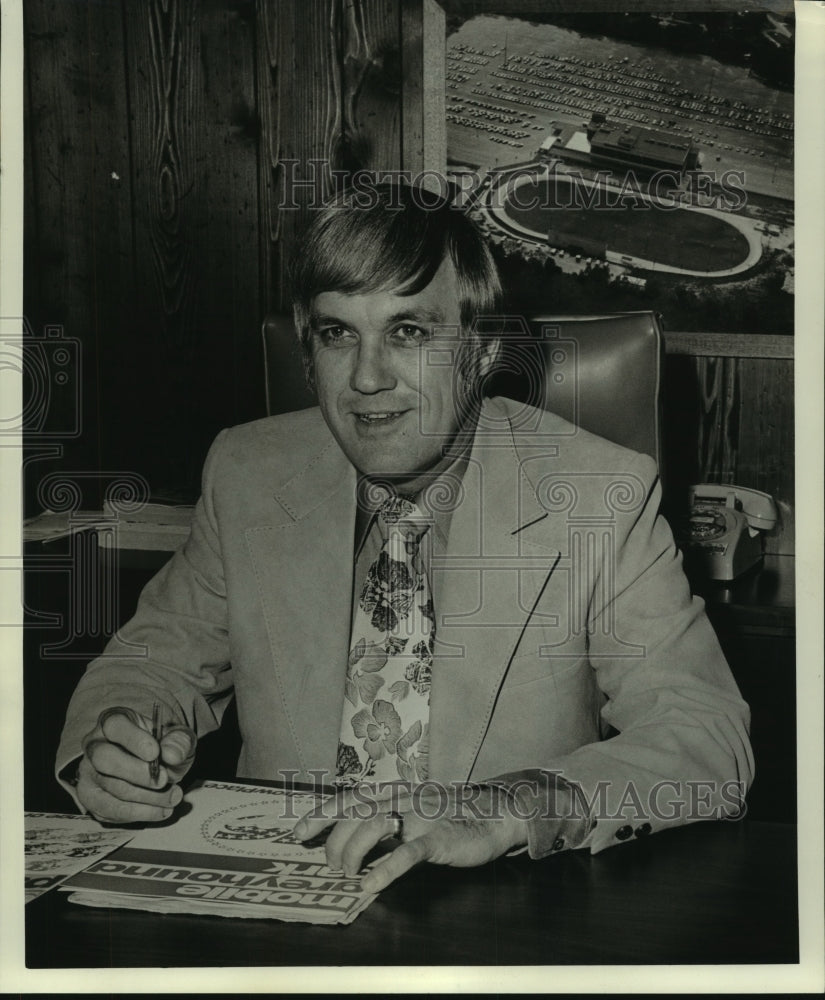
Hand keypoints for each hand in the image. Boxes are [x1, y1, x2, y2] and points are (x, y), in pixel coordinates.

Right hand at [76, 706, 195, 823]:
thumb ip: (178, 741)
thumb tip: (171, 755)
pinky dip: (140, 814)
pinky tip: (162, 810)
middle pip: (104, 759)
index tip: (156, 753)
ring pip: (111, 788)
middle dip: (138, 773)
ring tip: (173, 798)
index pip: (115, 726)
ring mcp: (89, 773)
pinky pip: (111, 810)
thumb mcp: (177, 737)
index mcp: (113, 721)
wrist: (155, 766)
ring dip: (146, 798)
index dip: (134, 740)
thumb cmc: (162, 747)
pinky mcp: (90, 798)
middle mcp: (94, 745)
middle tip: (165, 780)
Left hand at [293, 782, 527, 892]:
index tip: (298, 832)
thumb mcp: (413, 811)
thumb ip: (386, 821)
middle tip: (333, 867)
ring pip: (375, 826)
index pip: (349, 798)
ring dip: (354, 852)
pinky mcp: (438, 838)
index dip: (322, 813)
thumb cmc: (450, 815)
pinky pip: (407, 853)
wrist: (494, 813)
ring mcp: (420, 816)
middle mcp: (402, 798)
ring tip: (349, 875)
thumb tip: (352, 842)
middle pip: (355, 812)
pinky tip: (370, 884)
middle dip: (335, 841)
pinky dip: (385, 869)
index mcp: (394, 792)